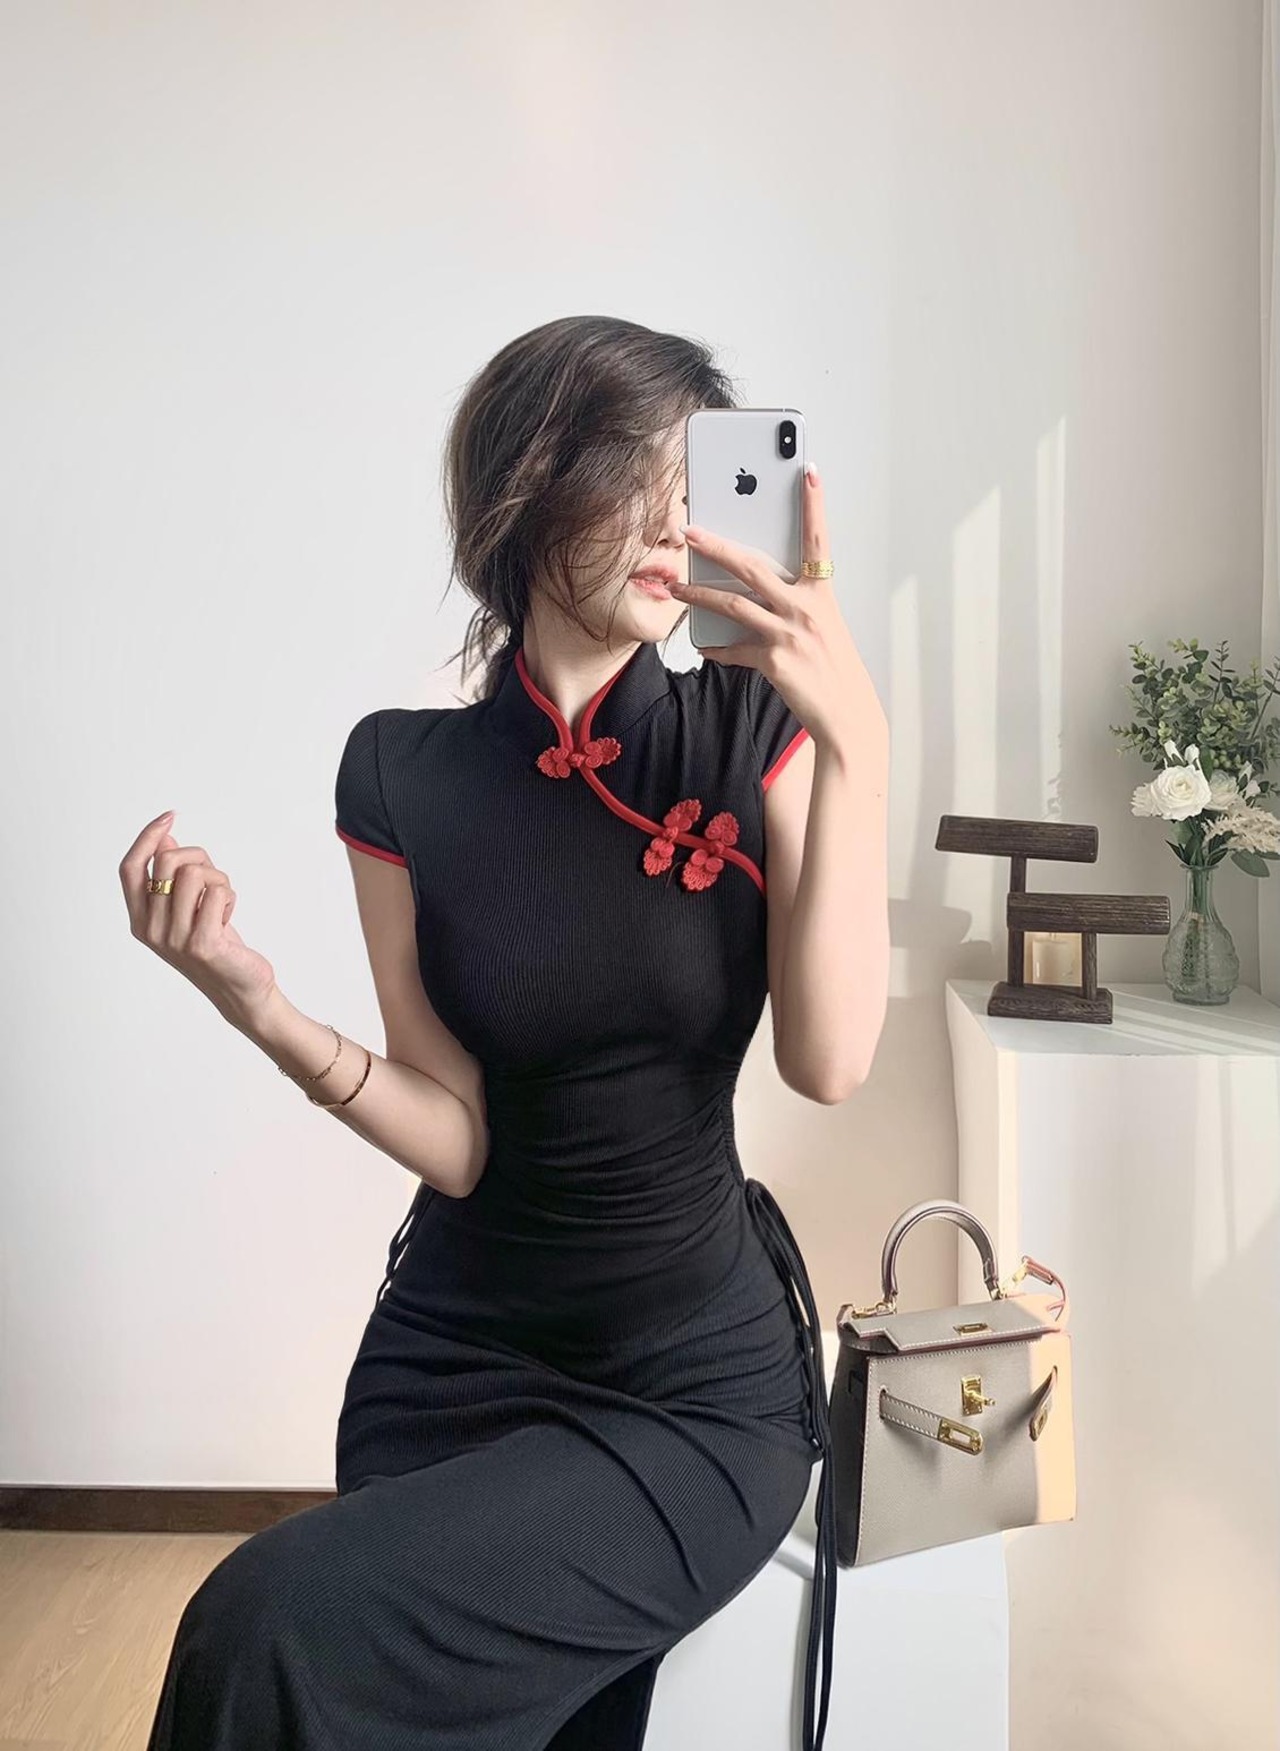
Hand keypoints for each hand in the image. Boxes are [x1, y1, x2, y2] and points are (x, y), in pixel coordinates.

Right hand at [120, 809, 278, 1031]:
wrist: (240, 988)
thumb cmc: (215, 945)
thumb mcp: (188, 908)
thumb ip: (172, 876)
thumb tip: (164, 839)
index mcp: (140, 920)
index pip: (129, 869)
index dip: (146, 837)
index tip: (169, 816)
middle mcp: (151, 930)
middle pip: (168, 862)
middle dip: (200, 859)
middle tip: (215, 882)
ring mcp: (174, 938)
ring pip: (195, 873)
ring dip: (219, 881)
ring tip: (222, 905)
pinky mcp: (202, 943)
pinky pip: (217, 892)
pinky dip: (229, 897)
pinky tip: (228, 918)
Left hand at [669, 465, 863, 747]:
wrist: (847, 712)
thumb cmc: (836, 669)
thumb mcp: (825, 627)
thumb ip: (798, 605)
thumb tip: (763, 592)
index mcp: (822, 594)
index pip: (818, 539)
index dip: (814, 505)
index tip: (809, 472)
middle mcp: (805, 608)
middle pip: (752, 567)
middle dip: (716, 547)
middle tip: (691, 532)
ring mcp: (788, 633)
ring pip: (732, 604)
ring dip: (699, 595)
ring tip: (677, 587)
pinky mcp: (774, 660)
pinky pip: (734, 649)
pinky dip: (716, 648)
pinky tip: (702, 646)